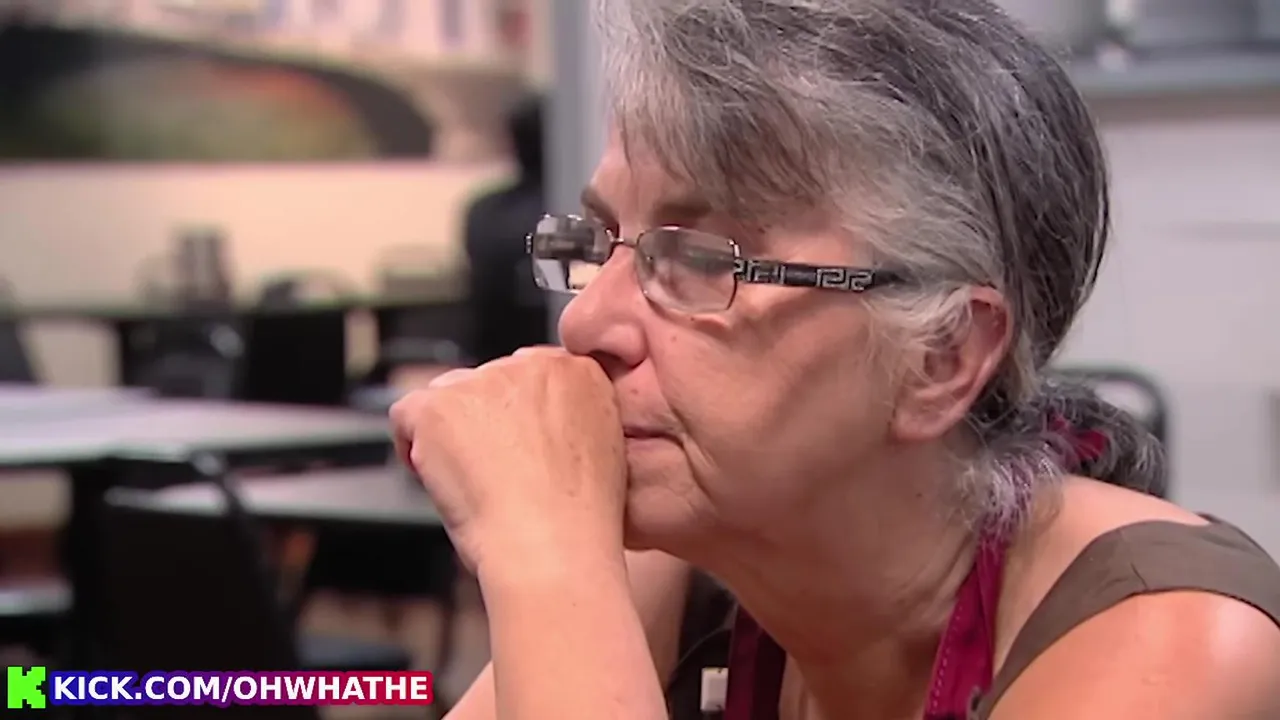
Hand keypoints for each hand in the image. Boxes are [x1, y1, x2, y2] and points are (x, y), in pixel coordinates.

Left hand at [389, 347, 627, 577]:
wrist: (552, 547)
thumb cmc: (578, 521)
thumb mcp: (603, 454)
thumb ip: (570, 424)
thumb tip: (534, 431)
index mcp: (579, 373)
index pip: (529, 374)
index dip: (517, 415)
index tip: (517, 448)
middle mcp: (532, 366)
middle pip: (487, 381)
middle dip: (484, 422)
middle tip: (496, 474)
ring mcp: (483, 382)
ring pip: (447, 396)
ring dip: (450, 433)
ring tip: (470, 482)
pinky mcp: (438, 406)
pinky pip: (406, 414)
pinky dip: (411, 448)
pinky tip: (435, 480)